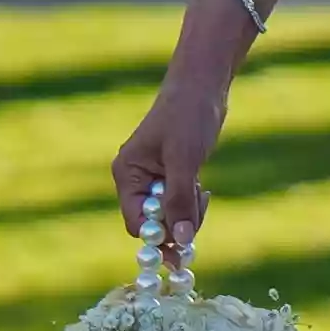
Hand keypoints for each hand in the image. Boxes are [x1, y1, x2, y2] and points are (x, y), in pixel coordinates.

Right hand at [113, 51, 231, 254]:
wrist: (202, 88)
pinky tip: (202, 185)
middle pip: (154, 223)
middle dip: (178, 223)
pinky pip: (180, 204)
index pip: (137, 222)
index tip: (184, 242)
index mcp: (127, 174)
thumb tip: (181, 240)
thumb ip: (180, 200)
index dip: (159, 235)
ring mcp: (154, 180)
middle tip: (200, 204)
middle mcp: (136, 180)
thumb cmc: (187, 116)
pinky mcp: (172, 177)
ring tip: (202, 188)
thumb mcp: (184, 160)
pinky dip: (193, 202)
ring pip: (170, 216)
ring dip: (189, 212)